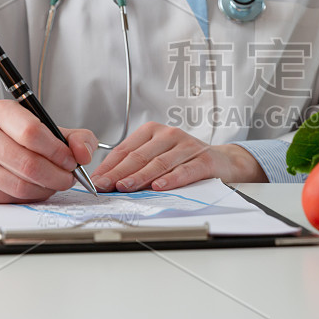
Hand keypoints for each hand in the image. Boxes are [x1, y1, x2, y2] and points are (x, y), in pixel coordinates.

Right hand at [0, 100, 97, 203]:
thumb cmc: (23, 138)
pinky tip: (36, 187)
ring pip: (20, 185)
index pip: (32, 133)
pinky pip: (10, 198)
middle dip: (57, 175)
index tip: (71, 161)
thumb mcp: (53, 129)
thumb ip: (78, 138)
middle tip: (69, 177)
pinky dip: (31, 197)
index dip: (58, 151)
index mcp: (1, 112)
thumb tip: (83, 154)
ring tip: (55, 182)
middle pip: (28, 163)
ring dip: (47, 189)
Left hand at [89, 121, 266, 191]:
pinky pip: (185, 170)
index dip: (109, 165)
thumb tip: (108, 181)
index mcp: (153, 131)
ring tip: (125, 187)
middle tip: (105, 185)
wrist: (222, 161)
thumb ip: (135, 166)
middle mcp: (170, 135)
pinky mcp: (204, 160)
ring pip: (160, 163)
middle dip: (119, 172)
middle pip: (140, 156)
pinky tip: (159, 186)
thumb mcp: (157, 156)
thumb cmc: (184, 159)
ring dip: (140, 177)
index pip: (126, 149)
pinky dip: (172, 179)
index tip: (96, 180)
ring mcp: (188, 146)